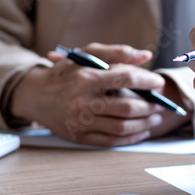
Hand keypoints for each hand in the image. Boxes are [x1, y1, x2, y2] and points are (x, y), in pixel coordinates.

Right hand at [9, 43, 174, 145]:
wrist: (33, 95)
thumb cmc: (65, 73)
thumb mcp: (86, 55)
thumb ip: (117, 53)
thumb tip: (146, 56)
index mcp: (86, 78)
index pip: (126, 78)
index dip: (147, 81)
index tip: (158, 83)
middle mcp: (83, 102)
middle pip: (127, 107)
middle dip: (150, 106)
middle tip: (160, 104)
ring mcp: (80, 122)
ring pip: (122, 126)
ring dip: (144, 123)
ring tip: (155, 117)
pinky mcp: (79, 137)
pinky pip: (111, 141)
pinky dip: (131, 138)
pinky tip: (141, 131)